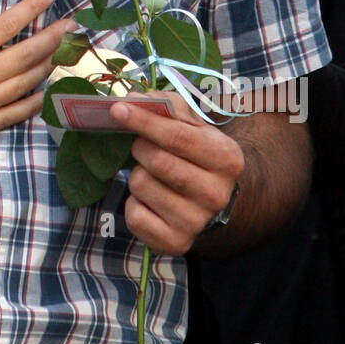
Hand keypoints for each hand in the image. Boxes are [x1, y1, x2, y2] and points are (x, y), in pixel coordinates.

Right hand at [0, 0, 75, 154]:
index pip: (5, 27)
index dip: (29, 10)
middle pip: (24, 55)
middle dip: (51, 38)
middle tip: (71, 26)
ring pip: (23, 85)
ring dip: (47, 67)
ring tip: (63, 54)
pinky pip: (12, 115)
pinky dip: (32, 104)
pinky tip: (45, 93)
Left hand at [109, 92, 244, 254]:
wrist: (213, 202)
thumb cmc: (197, 155)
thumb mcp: (193, 126)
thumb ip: (166, 106)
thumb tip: (132, 100)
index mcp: (227, 159)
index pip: (177, 137)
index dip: (144, 121)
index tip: (117, 109)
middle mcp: (217, 194)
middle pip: (158, 161)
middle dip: (140, 148)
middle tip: (140, 146)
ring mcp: (197, 222)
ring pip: (142, 186)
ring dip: (137, 175)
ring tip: (151, 176)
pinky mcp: (176, 243)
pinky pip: (135, 216)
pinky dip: (133, 204)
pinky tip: (150, 201)